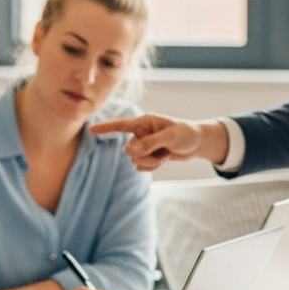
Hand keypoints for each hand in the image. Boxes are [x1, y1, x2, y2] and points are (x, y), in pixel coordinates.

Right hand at [91, 114, 228, 170]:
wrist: (198, 143)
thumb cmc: (186, 133)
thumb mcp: (171, 136)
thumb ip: (151, 142)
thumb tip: (132, 151)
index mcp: (144, 122)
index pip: (121, 125)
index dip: (106, 128)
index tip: (91, 129)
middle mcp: (141, 133)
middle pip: (129, 150)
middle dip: (145, 155)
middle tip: (162, 151)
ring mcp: (144, 144)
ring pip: (135, 160)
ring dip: (151, 162)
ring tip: (165, 154)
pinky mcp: (148, 154)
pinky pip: (140, 166)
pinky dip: (152, 167)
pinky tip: (162, 160)